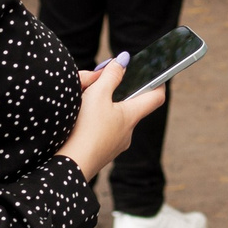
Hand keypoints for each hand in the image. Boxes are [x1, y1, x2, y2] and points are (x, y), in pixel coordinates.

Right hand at [57, 55, 166, 179]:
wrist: (69, 166)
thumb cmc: (84, 128)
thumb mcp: (97, 95)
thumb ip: (110, 76)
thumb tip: (123, 60)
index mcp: (131, 116)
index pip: (156, 97)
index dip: (158, 82)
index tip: (156, 72)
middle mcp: (127, 132)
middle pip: (131, 107)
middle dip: (120, 93)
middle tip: (104, 83)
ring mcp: (115, 145)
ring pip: (115, 120)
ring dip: (105, 109)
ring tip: (87, 102)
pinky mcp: (101, 153)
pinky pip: (103, 132)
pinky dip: (96, 123)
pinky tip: (80, 121)